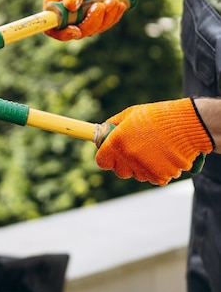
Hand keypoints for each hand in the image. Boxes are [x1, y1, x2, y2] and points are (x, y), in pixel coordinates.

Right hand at [43, 0, 126, 40]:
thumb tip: (71, 7)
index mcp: (55, 10)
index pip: (53, 30)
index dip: (63, 34)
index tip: (76, 30)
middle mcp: (67, 20)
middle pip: (78, 32)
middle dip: (92, 21)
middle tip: (100, 5)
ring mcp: (82, 23)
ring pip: (94, 29)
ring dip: (106, 16)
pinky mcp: (96, 22)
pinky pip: (105, 25)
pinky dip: (113, 15)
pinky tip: (119, 4)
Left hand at [96, 98, 213, 185]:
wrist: (189, 124)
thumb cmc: (158, 116)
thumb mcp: (131, 114)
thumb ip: (114, 124)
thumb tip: (104, 130)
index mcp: (117, 142)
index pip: (102, 161)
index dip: (106, 158)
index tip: (111, 154)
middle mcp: (128, 157)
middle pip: (120, 171)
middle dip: (125, 164)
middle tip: (136, 152)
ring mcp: (144, 168)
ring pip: (138, 175)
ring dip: (143, 166)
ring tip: (155, 150)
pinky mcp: (160, 176)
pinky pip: (154, 178)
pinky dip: (159, 170)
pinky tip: (165, 156)